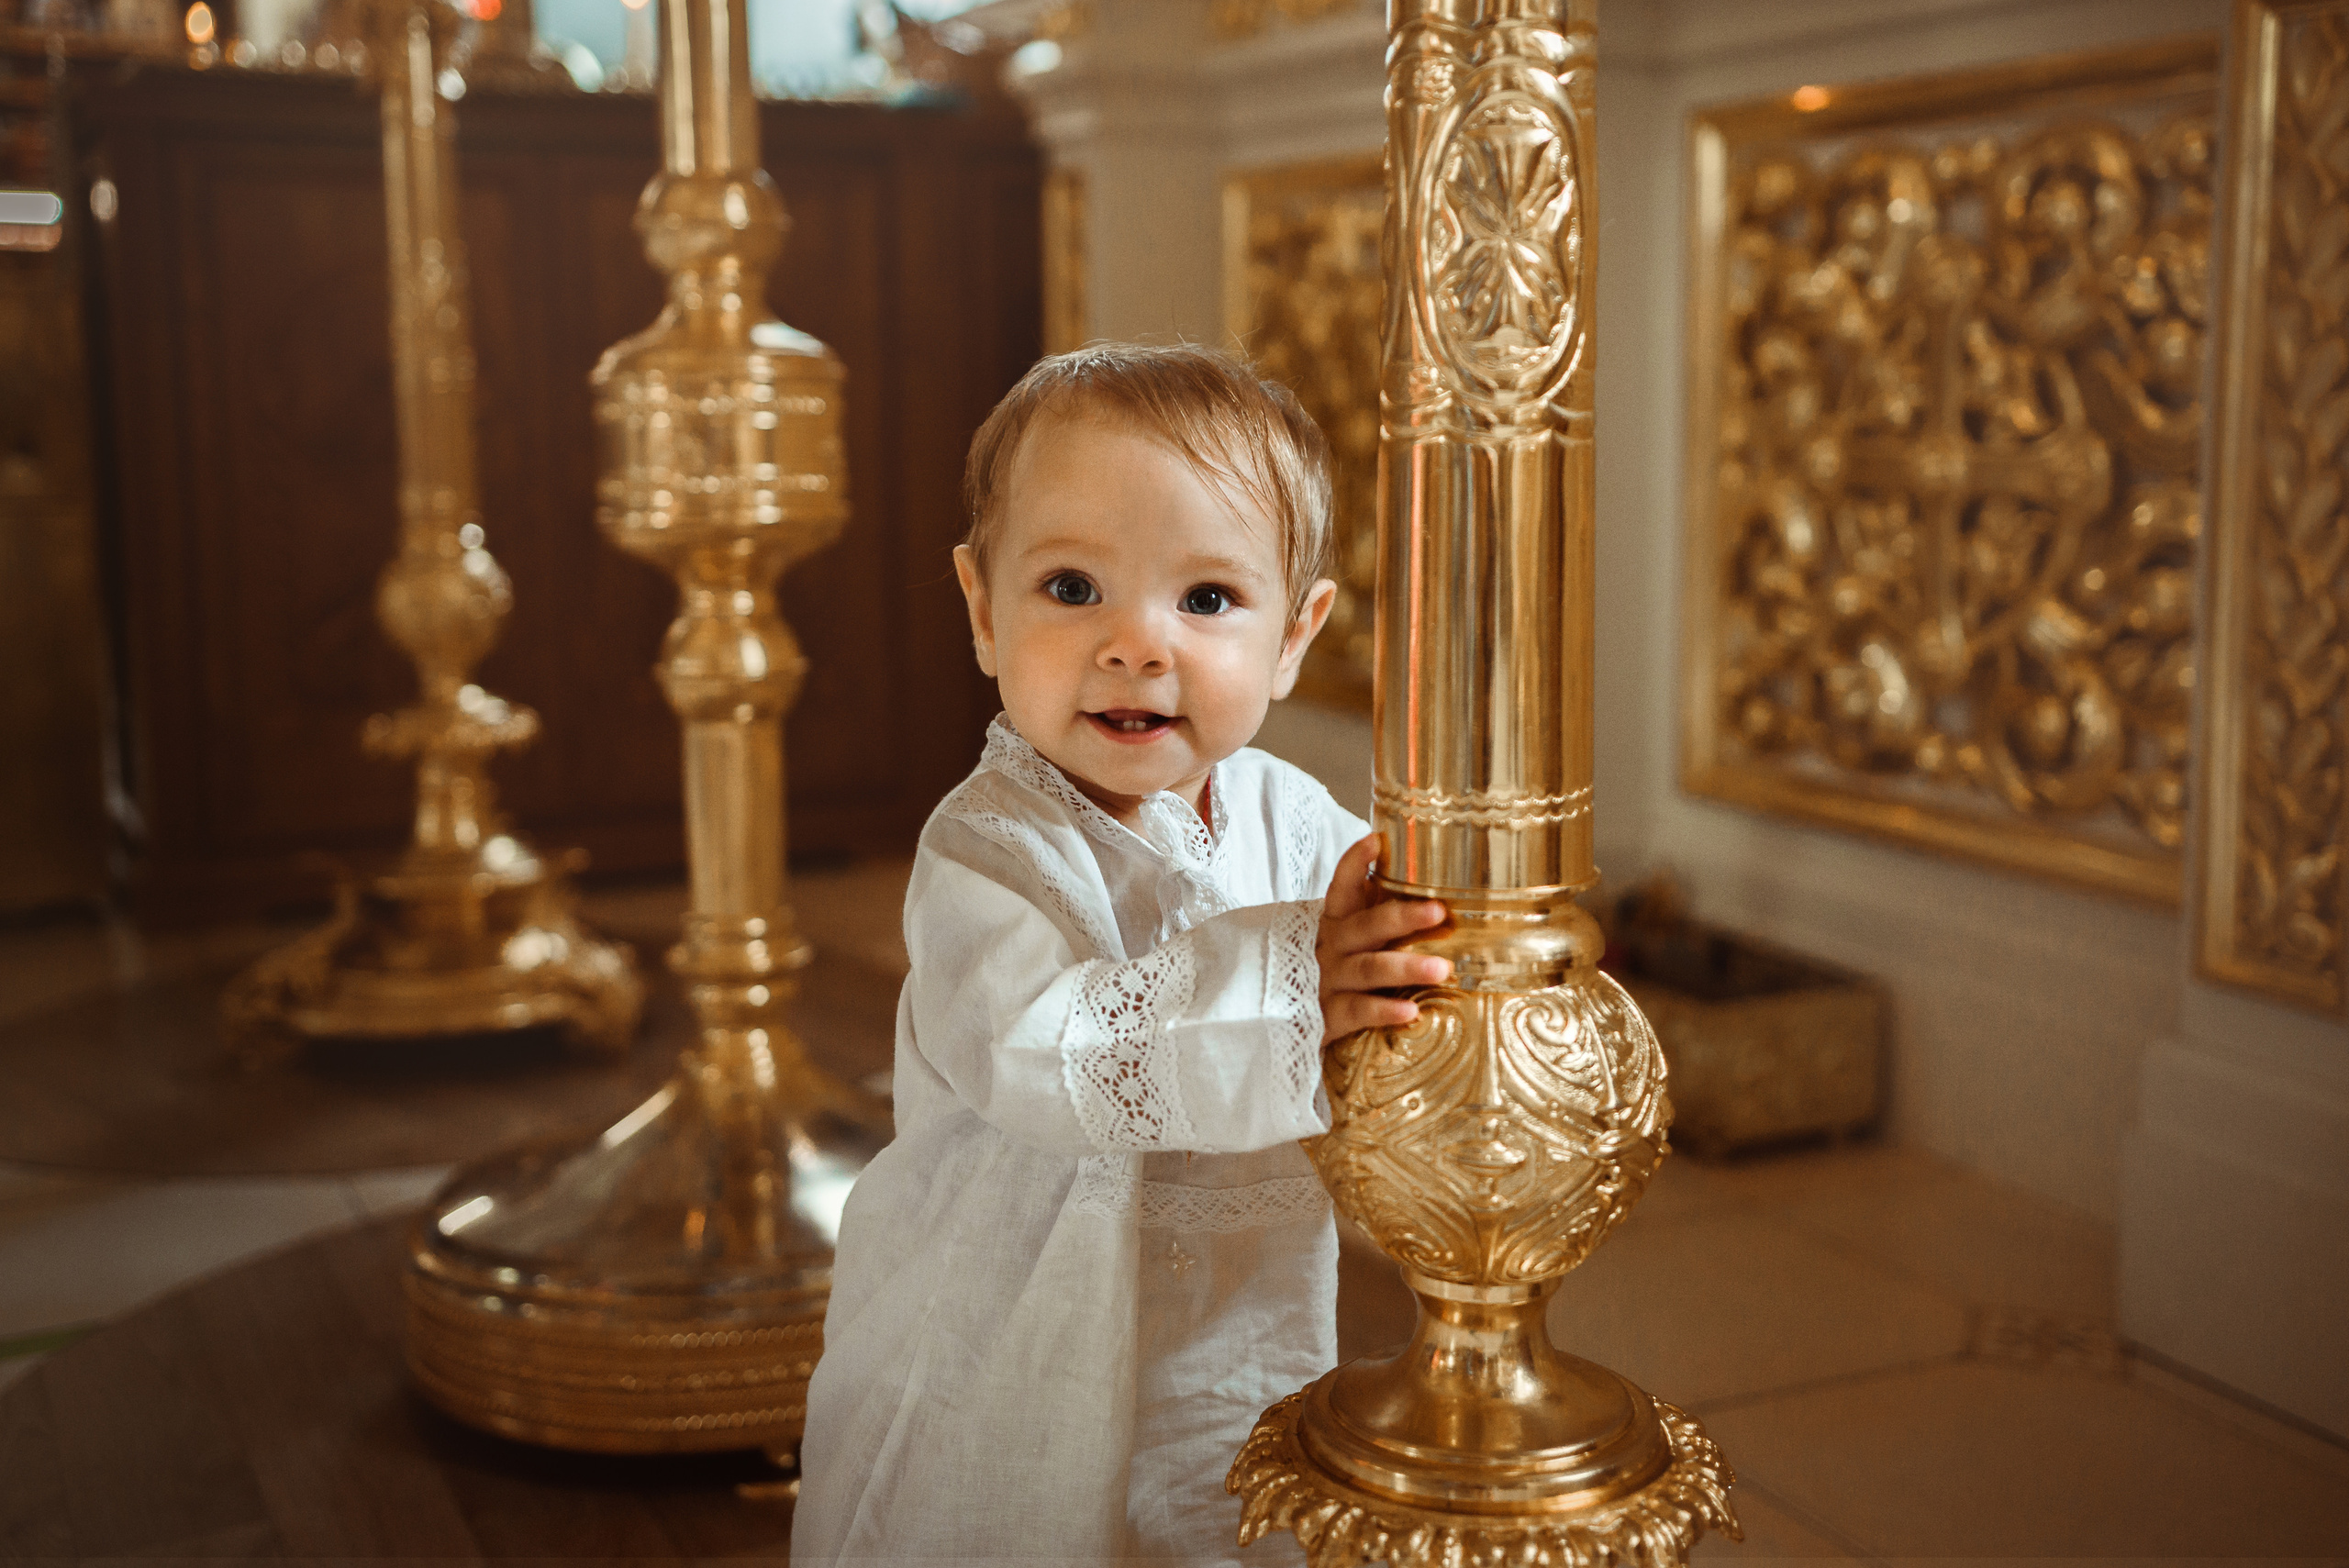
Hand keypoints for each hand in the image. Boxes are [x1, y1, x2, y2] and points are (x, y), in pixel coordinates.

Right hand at [1317, 832, 1449, 1045]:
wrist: (1288, 1022)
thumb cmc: (1336, 973)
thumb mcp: (1349, 941)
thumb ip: (1378, 918)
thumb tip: (1425, 885)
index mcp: (1334, 924)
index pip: (1341, 888)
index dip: (1354, 863)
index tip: (1375, 841)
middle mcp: (1329, 948)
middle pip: (1364, 927)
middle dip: (1401, 917)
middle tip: (1438, 911)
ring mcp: (1326, 982)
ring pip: (1367, 969)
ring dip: (1405, 967)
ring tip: (1442, 968)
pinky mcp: (1328, 1017)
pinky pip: (1358, 1011)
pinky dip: (1384, 1011)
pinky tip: (1411, 1011)